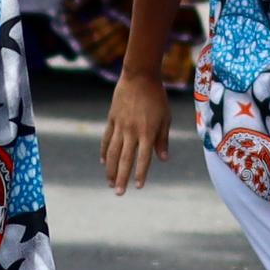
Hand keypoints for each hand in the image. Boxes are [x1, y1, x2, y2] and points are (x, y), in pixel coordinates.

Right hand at [101, 69, 172, 192]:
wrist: (139, 76)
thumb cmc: (157, 97)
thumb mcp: (165, 118)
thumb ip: (162, 139)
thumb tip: (163, 159)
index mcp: (147, 132)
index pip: (143, 158)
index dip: (141, 173)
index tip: (138, 186)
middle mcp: (132, 131)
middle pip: (125, 159)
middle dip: (122, 177)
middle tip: (119, 192)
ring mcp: (120, 125)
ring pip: (113, 152)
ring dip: (111, 169)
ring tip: (110, 182)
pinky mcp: (112, 119)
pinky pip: (107, 138)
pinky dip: (105, 151)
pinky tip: (104, 162)